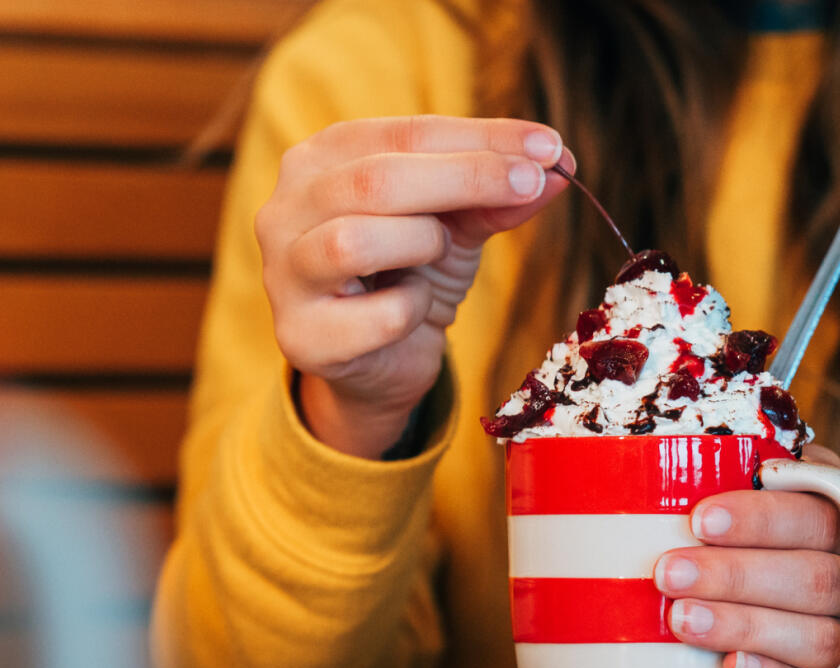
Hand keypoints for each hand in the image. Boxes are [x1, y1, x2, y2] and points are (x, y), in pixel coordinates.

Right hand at [254, 115, 572, 457]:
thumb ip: (494, 194)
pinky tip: (412, 310)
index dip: (482, 137)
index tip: (550, 146)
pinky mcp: (301, 337)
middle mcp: (284, 209)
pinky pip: (375, 315)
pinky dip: (411, 311)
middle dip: (467, 177)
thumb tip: (557, 168)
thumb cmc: (409, 275)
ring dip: (421, 244)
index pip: (405, 132)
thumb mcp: (456, 224)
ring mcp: (283, 274)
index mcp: (320, 160)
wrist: (382, 363)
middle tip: (533, 183)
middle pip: (376, 180)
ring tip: (437, 255)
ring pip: (355, 241)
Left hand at [654, 445, 839, 667]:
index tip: (699, 518)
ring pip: (816, 636)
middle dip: (735, 573)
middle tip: (667, 572)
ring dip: (744, 625)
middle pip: (815, 577)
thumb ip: (756, 480)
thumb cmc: (782, 574)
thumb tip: (688, 441)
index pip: (820, 513)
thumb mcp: (779, 523)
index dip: (761, 516)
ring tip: (682, 620)